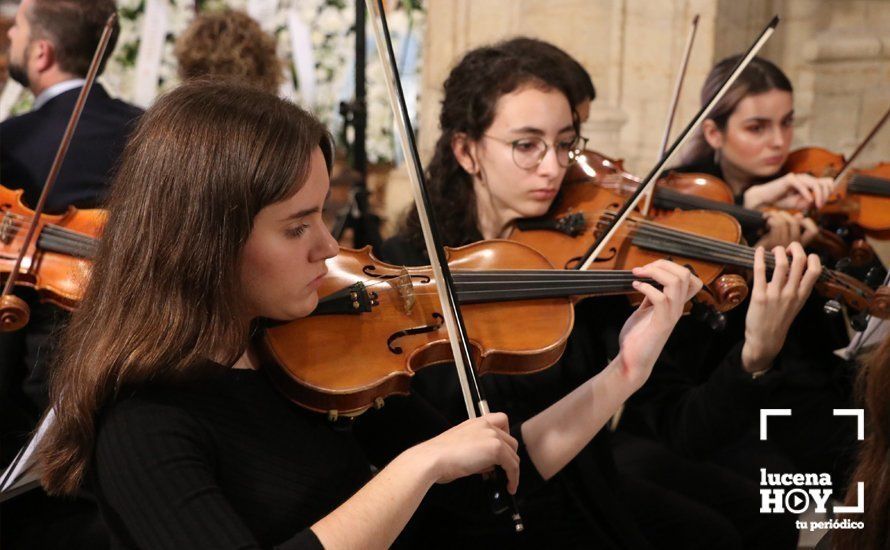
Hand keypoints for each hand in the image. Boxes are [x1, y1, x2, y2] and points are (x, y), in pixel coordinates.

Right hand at [410, 413, 519, 493]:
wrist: (432, 459)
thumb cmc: (440, 457)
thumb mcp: (462, 449)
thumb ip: (478, 452)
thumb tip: (491, 466)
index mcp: (476, 422)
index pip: (501, 420)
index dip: (505, 437)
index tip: (502, 451)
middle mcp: (485, 425)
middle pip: (510, 440)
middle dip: (509, 456)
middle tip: (503, 470)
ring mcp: (492, 435)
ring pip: (513, 454)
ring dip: (512, 469)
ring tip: (507, 482)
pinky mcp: (496, 448)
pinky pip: (513, 465)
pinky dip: (514, 478)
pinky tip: (510, 486)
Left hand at [615, 260, 702, 388]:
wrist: (633, 361)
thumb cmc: (638, 337)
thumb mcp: (645, 311)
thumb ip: (651, 297)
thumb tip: (649, 281)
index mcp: (675, 304)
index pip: (691, 279)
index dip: (672, 267)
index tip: (651, 269)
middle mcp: (678, 308)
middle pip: (685, 274)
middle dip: (662, 265)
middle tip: (642, 269)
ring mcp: (671, 316)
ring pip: (676, 283)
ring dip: (654, 273)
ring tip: (638, 275)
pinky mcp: (661, 323)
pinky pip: (661, 298)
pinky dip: (647, 287)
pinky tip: (635, 287)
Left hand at [741, 244, 820, 372]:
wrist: (765, 340)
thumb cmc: (779, 321)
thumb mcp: (795, 305)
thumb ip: (798, 288)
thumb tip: (797, 268)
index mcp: (802, 295)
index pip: (815, 270)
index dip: (812, 257)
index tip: (803, 255)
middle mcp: (791, 293)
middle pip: (799, 261)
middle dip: (795, 248)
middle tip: (788, 248)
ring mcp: (776, 294)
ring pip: (781, 263)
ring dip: (778, 251)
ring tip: (774, 250)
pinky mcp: (759, 295)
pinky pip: (760, 271)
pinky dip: (759, 257)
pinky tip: (759, 251)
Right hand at [743, 173, 834, 209]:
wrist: (764, 198)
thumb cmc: (780, 200)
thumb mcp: (799, 203)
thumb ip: (809, 201)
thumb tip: (818, 199)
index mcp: (807, 183)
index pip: (826, 182)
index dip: (829, 191)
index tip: (824, 203)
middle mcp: (804, 178)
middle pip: (824, 182)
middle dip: (825, 195)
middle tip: (820, 206)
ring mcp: (797, 178)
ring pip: (815, 183)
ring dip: (818, 195)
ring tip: (816, 205)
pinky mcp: (789, 179)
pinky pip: (802, 185)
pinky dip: (807, 194)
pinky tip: (808, 201)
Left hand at [754, 210, 819, 248]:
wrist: (749, 259)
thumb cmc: (764, 247)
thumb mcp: (780, 237)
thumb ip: (791, 227)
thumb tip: (800, 216)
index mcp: (798, 246)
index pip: (813, 232)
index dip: (808, 222)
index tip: (797, 218)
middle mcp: (793, 247)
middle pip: (796, 223)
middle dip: (785, 214)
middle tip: (775, 214)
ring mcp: (783, 246)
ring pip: (785, 222)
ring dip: (775, 215)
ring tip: (768, 216)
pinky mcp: (772, 243)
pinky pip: (776, 225)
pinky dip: (770, 218)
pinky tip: (765, 220)